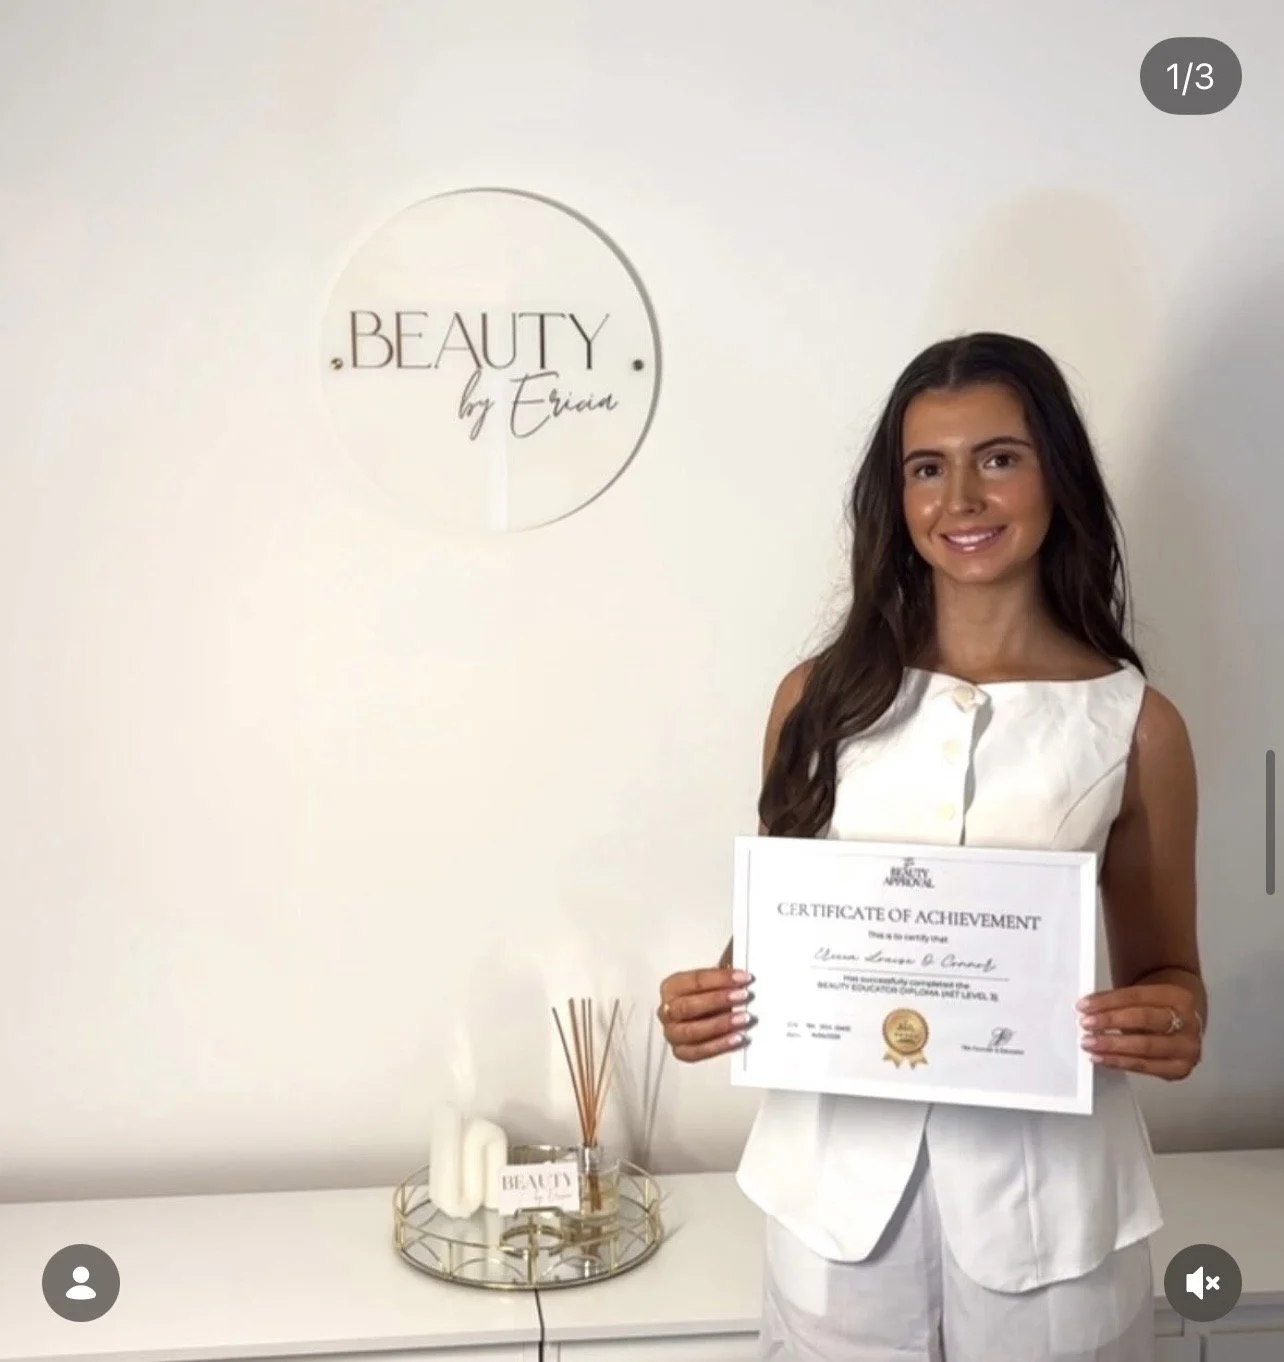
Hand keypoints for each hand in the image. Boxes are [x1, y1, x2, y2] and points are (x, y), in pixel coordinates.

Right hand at [657, 967, 753, 1061]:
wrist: (704, 1016)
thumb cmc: (709, 996)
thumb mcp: (715, 981)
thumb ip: (725, 976)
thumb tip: (742, 976)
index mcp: (671, 987)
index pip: (694, 980)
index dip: (720, 979)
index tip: (742, 978)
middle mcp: (667, 1011)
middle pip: (688, 1006)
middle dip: (717, 1001)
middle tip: (742, 996)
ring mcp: (672, 1033)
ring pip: (691, 1031)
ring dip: (720, 1025)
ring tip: (743, 1019)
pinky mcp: (681, 1052)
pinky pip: (698, 1052)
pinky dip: (719, 1046)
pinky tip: (737, 1038)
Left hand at [1077, 983, 1202, 1079]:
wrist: (1182, 1020)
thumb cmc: (1158, 1006)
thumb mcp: (1145, 993)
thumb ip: (1119, 999)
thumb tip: (1087, 1008)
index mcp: (1178, 996)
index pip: (1136, 996)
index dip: (1107, 1001)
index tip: (1084, 1005)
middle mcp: (1188, 1022)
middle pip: (1143, 1019)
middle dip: (1110, 1021)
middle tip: (1086, 1023)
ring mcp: (1187, 1048)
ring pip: (1145, 1046)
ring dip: (1112, 1046)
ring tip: (1090, 1043)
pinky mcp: (1180, 1069)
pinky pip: (1146, 1067)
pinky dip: (1120, 1062)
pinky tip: (1103, 1058)